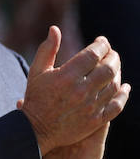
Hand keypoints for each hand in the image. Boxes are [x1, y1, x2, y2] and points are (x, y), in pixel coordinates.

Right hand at [21, 27, 128, 153]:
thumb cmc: (35, 97)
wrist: (35, 130)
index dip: (101, 45)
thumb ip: (47, 49)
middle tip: (111, 53)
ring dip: (118, 73)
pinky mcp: (95, 120)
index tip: (102, 41)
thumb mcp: (36, 71)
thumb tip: (55, 29)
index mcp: (66, 76)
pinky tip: (124, 87)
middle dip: (113, 56)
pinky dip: (124, 95)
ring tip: (114, 67)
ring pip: (114, 84)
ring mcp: (90, 106)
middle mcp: (81, 90)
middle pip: (108, 68)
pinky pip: (117, 105)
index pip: (93, 54)